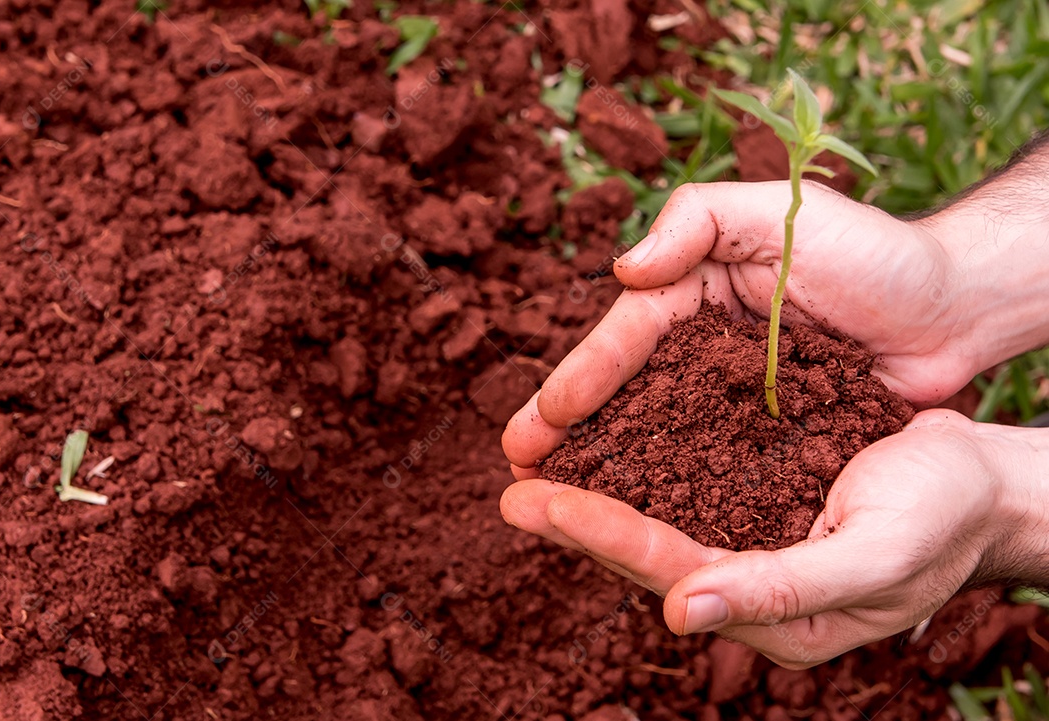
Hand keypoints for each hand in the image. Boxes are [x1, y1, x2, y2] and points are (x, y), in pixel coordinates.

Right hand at [502, 180, 977, 471]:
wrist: (954, 311)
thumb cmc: (872, 252)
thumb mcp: (782, 211)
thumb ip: (698, 219)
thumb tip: (625, 271)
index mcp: (694, 291)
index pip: (627, 334)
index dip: (582, 376)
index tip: (542, 418)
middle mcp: (702, 348)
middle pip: (624, 391)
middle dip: (568, 428)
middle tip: (517, 465)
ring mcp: (731, 397)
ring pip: (656, 434)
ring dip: (604, 466)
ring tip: (554, 500)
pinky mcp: (765, 438)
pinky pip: (709, 465)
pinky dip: (668, 488)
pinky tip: (635, 517)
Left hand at [502, 410, 1047, 667]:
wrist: (983, 483)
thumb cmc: (942, 512)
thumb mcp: (875, 551)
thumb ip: (782, 588)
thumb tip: (679, 612)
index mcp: (778, 615)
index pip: (669, 572)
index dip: (600, 535)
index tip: (533, 501)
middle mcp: (751, 592)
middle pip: (647, 558)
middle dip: (576, 524)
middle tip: (511, 490)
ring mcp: (751, 551)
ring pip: (656, 530)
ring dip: (594, 502)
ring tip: (534, 474)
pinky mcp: (756, 513)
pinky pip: (684, 499)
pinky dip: (637, 478)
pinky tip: (603, 456)